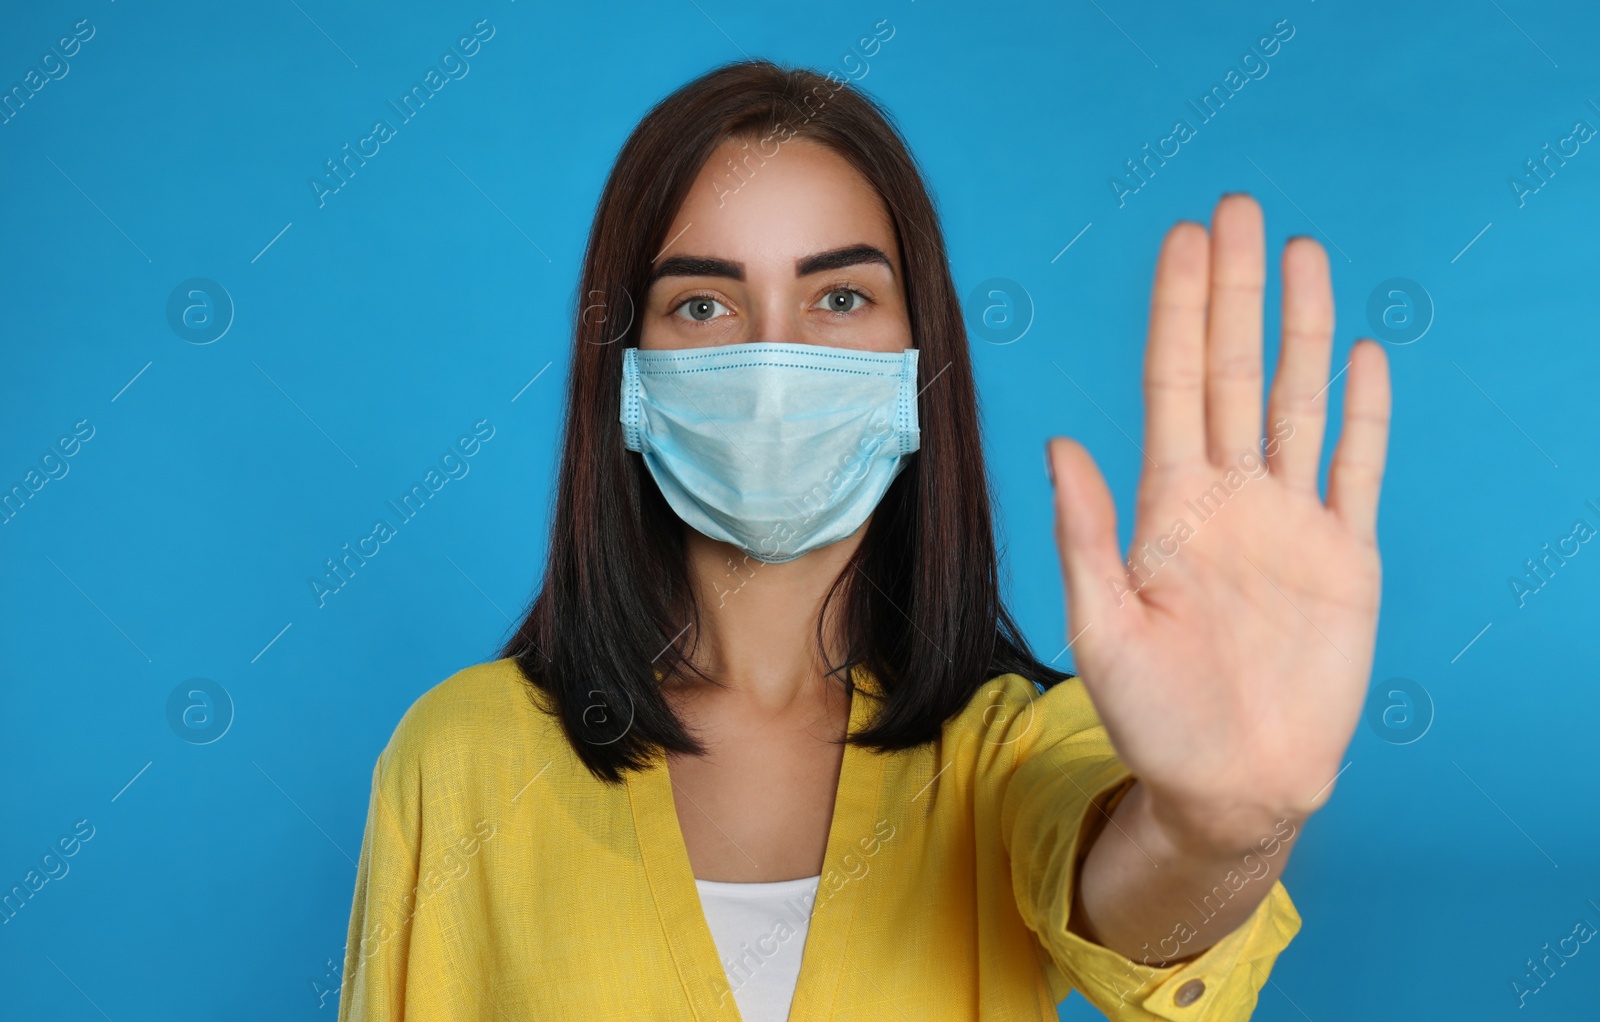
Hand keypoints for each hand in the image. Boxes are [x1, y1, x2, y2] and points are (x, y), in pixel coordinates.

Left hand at [1044, 193, 1391, 855]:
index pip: (1173, 385)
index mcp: (1168, 508)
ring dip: (1302, 328)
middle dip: (1237, 291)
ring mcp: (1291, 523)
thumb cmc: (1153, 719)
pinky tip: (1360, 354)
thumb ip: (1087, 535)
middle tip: (1239, 210)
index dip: (1179, 312)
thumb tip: (1059, 442)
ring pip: (1298, 402)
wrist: (1232, 786)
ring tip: (1303, 254)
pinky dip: (1363, 414)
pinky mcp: (1345, 558)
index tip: (1184, 241)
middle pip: (1235, 371)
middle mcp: (1230, 498)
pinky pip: (1357, 469)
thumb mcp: (1104, 628)